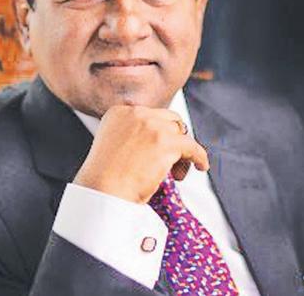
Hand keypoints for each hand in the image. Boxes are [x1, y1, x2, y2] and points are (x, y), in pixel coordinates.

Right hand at [72, 105, 209, 203]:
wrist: (102, 191)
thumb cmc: (104, 178)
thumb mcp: (112, 145)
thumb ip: (131, 135)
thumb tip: (156, 142)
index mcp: (120, 112)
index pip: (150, 115)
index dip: (159, 132)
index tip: (160, 148)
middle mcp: (136, 114)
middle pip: (169, 120)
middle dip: (173, 139)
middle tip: (171, 161)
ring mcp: (152, 126)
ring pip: (180, 134)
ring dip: (182, 152)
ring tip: (176, 173)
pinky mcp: (166, 142)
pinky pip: (193, 147)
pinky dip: (199, 157)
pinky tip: (201, 166)